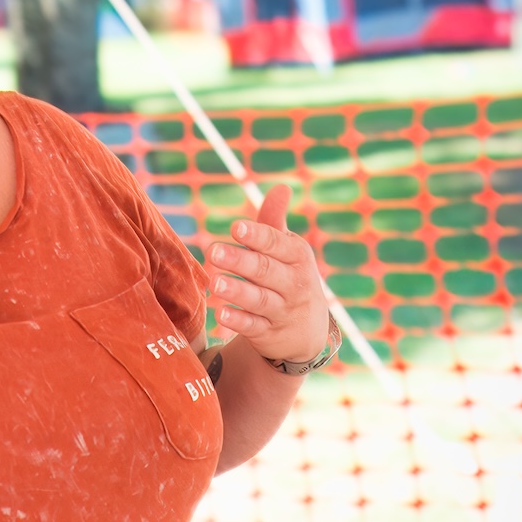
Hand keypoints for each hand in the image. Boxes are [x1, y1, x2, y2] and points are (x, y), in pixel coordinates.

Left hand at [208, 184, 329, 363]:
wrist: (308, 332)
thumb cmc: (289, 278)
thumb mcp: (288, 251)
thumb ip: (275, 222)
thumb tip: (280, 187)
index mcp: (297, 257)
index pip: (276, 244)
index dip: (257, 235)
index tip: (235, 227)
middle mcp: (294, 284)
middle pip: (265, 270)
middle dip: (240, 260)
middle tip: (213, 251)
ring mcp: (283, 310)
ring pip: (259, 299)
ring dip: (237, 290)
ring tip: (215, 283)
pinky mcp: (269, 334)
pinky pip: (254, 327)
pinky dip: (238, 321)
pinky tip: (221, 314)